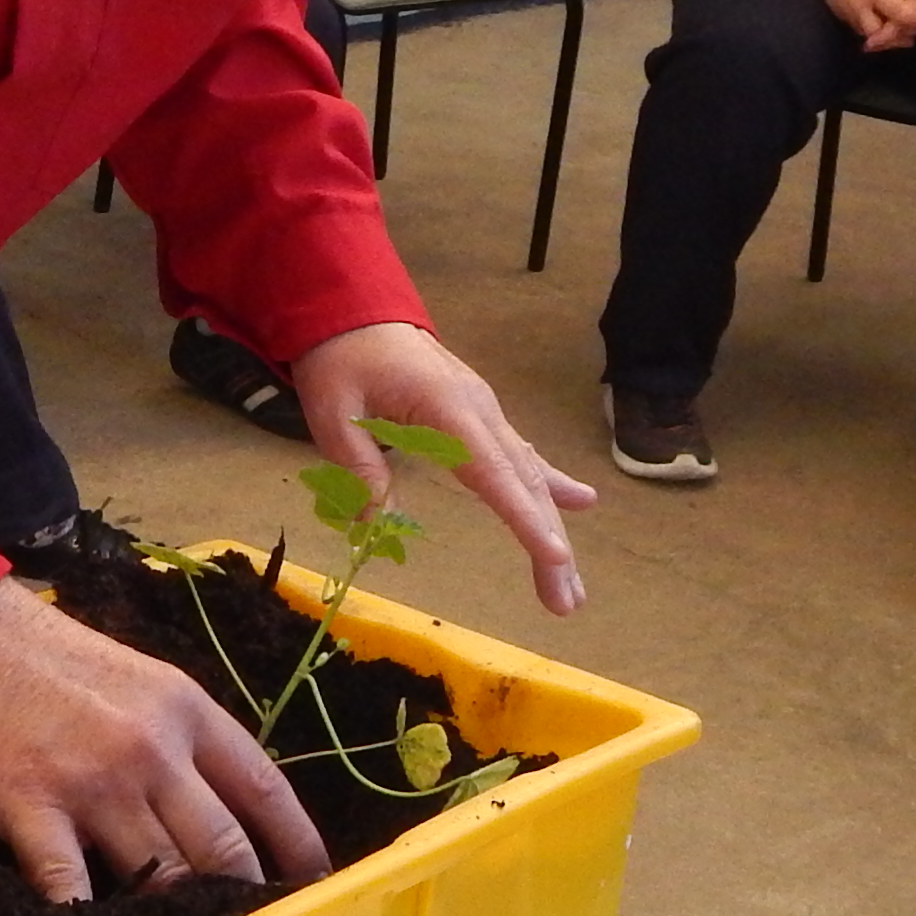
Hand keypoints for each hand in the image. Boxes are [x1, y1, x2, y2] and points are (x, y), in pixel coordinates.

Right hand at [0, 579, 326, 903]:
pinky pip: (69, 885)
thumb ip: (182, 738)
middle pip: (222, 847)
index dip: (296, 845)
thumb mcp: (139, 679)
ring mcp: (93, 782)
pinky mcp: (30, 807)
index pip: (265, 788)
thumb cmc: (48, 659)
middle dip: (242, 899)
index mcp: (187, 710)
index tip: (311, 884)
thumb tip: (222, 806)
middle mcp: (153, 749)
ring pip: (160, 875)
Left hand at [285, 320, 596, 617]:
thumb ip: (358, 466)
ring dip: (552, 530)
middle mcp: (479, 412)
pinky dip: (550, 484)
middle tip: (566, 603)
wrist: (353, 312)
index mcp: (446, 409)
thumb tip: (373, 524)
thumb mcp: (333, 413)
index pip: (492, 472)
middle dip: (547, 544)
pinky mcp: (480, 417)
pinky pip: (520, 457)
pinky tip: (582, 504)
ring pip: (529, 476)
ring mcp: (485, 413)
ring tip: (572, 587)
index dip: (524, 517)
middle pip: (523, 484)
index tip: (555, 557)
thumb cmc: (341, 360)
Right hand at [802, 0, 903, 35]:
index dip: (909, 20)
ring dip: (885, 39)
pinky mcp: (845, 19)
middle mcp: (860, 9)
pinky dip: (875, 35)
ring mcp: (850, 16)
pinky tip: (887, 31)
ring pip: (870, 37)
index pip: (893, 13)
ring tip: (903, 38)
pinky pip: (862, 32)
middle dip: (895, 38)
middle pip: (880, 34)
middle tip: (911, 37)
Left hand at [865, 0, 915, 49]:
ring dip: (895, 36)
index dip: (881, 38)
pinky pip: (915, 25)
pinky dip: (903, 28)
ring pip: (910, 32)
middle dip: (886, 41)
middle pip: (902, 36)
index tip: (867, 45)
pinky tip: (893, 24)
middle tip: (868, 46)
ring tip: (877, 39)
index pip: (897, 28)